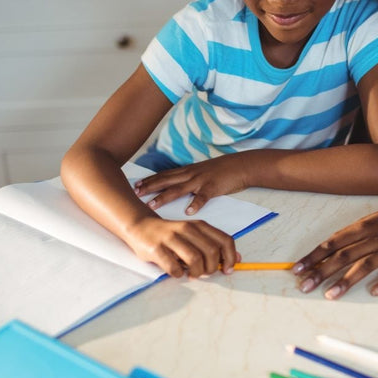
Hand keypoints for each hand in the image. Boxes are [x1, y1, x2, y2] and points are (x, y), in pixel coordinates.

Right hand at [124, 215, 238, 277]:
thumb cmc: (172, 235)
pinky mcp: (156, 249)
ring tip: (191, 274)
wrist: (141, 226)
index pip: (225, 240)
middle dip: (211, 268)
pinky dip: (178, 274)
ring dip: (196, 273)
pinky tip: (176, 272)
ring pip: (195, 259)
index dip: (230, 258)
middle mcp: (187, 229)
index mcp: (199, 225)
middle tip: (204, 273)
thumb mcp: (195, 235)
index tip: (227, 270)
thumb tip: (237, 259)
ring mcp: (171, 238)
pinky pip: (173, 267)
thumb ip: (214, 244)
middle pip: (212, 252)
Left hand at [134, 155, 250, 214]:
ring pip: (180, 189)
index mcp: (188, 171)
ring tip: (152, 204)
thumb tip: (178, 186)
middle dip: (150, 187)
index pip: (165, 175)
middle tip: (135, 193)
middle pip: (167, 180)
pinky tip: (188, 212)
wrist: (241, 165)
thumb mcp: (202, 171)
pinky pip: (203, 197)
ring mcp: (202, 180)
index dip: (150, 180)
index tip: (136, 184)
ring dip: (165, 196)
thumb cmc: (223, 170)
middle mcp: (191, 174)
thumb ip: (190, 178)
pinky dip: (196, 204)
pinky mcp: (214, 187)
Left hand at [293, 203, 377, 298]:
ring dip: (346, 281)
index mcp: (363, 226)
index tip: (297, 269)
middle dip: (322, 272)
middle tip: (305, 287)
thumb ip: (350, 236)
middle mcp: (374, 238)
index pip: (332, 243)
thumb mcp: (370, 220)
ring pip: (365, 266)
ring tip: (330, 295)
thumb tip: (326, 252)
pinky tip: (373, 292)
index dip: (314, 256)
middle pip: (344, 256)